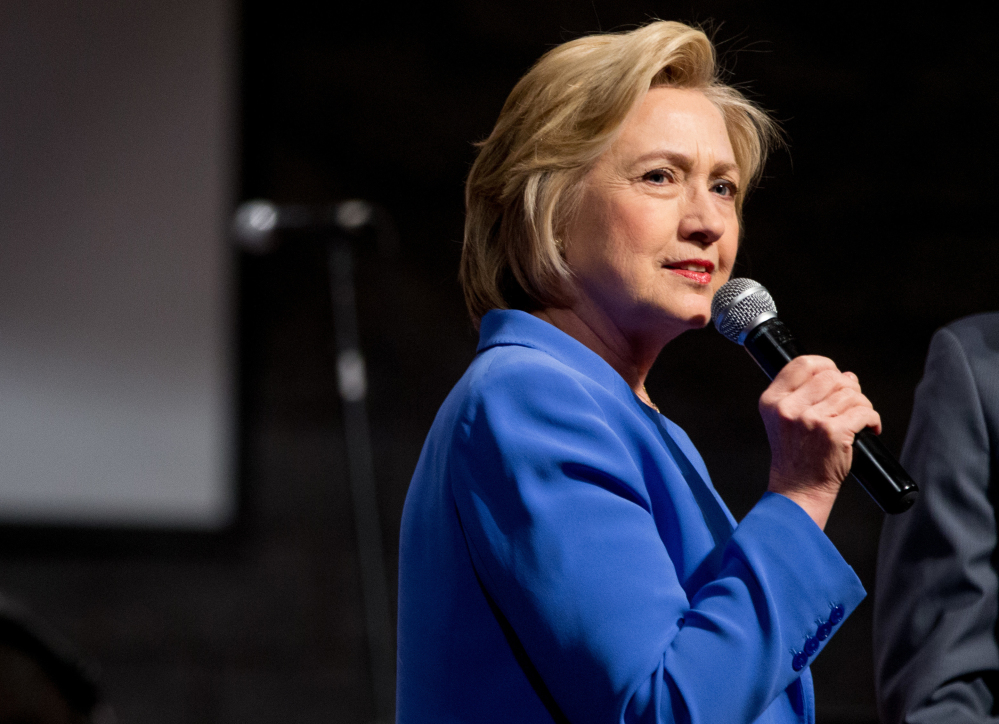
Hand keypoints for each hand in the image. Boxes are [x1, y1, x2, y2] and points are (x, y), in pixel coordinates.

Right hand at [759, 355, 881, 528]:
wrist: (798, 489)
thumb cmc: (795, 456)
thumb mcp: (785, 419)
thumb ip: (808, 394)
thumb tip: (847, 375)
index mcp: (773, 401)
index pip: (803, 364)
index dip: (825, 365)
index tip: (835, 375)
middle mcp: (788, 408)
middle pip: (832, 376)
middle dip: (848, 388)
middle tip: (849, 405)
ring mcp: (810, 420)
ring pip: (851, 393)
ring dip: (862, 404)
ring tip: (858, 420)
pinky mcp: (833, 432)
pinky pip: (864, 411)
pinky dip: (872, 419)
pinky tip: (869, 428)